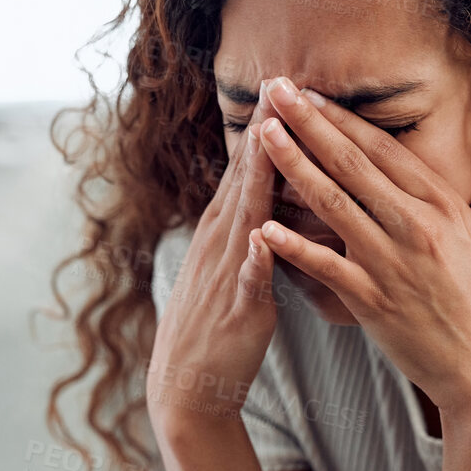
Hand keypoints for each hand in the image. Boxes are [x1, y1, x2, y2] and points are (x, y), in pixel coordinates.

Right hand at [147, 78, 289, 430]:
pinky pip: (246, 282)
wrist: (186, 389)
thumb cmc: (217, 327)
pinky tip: (263, 239)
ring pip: (244, 217)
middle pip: (243, 177)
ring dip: (256, 178)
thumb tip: (267, 192)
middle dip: (263, 131)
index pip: (246, 168)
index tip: (285, 82)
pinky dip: (254, 258)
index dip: (265, 125)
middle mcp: (220, 242)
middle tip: (281, 82)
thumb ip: (249, 227)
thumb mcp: (232, 265)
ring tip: (272, 139)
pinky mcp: (235, 311)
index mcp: (223, 230)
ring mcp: (225, 273)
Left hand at [254, 87, 470, 412]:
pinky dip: (294, 246)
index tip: (310, 93)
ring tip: (261, 135)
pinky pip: (326, 267)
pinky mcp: (373, 301)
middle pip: (352, 164)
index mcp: (442, 203)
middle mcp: (416, 224)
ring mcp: (393, 262)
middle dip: (309, 124)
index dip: (343, 118)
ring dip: (293, 166)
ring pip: (333, 203)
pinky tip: (263, 226)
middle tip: (275, 90)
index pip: (384, 149)